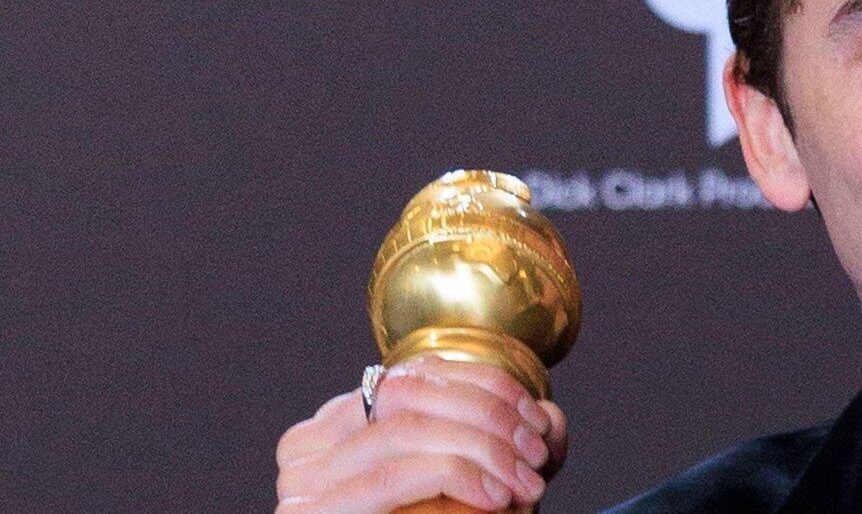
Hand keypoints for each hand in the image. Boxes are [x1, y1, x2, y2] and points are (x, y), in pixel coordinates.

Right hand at [275, 357, 568, 511]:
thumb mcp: (479, 482)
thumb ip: (508, 446)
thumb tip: (550, 418)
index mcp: (337, 424)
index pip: (416, 374)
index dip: (487, 385)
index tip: (537, 418)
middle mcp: (306, 447)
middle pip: (409, 394)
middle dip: (489, 415)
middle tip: (537, 451)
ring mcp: (300, 484)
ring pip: (403, 431)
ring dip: (481, 447)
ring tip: (525, 480)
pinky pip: (393, 478)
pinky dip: (456, 476)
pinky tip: (497, 497)